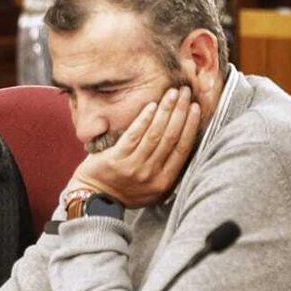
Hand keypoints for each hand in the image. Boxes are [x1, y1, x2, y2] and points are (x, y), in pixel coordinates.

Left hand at [69, 86, 201, 207]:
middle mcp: (151, 174)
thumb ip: (169, 171)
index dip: (191, 126)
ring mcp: (133, 167)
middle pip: (171, 137)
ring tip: (172, 94)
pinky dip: (144, 119)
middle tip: (186, 93)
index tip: (195, 108)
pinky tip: (152, 105)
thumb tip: (186, 144)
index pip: (183, 149)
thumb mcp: (154, 189)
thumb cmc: (126, 190)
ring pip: (154, 134)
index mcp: (164, 181)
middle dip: (181, 112)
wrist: (95, 198)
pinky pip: (133, 135)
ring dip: (166, 111)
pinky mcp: (116, 159)